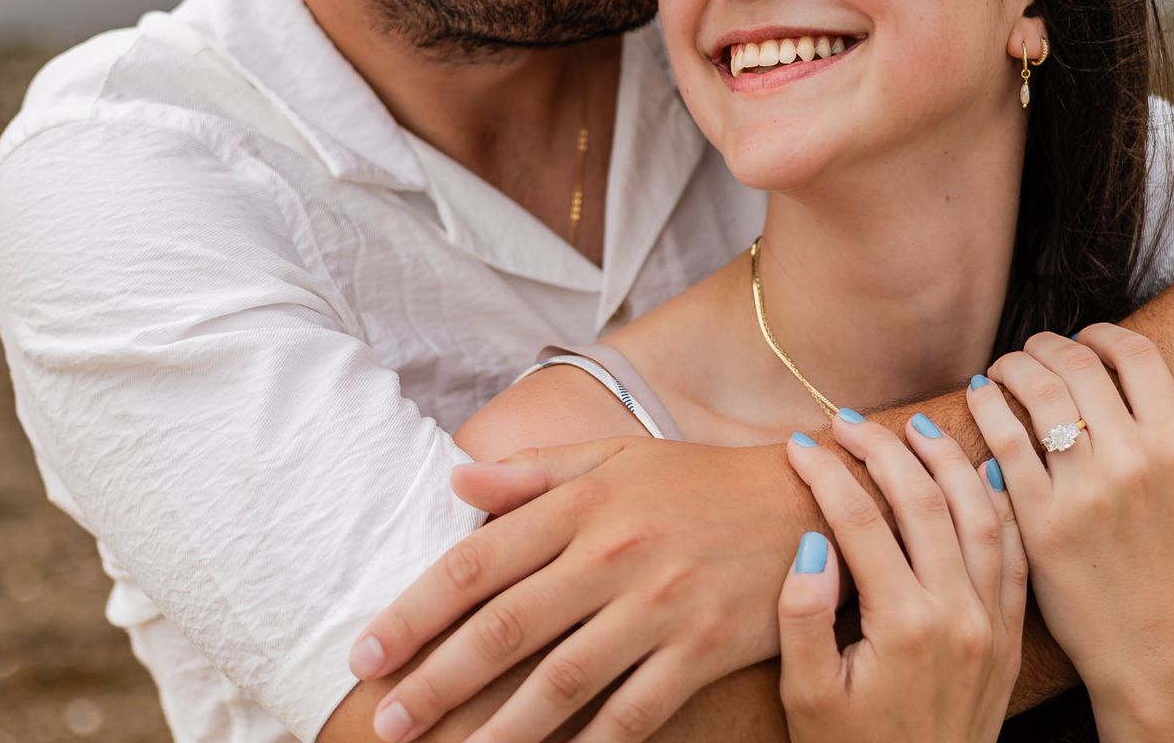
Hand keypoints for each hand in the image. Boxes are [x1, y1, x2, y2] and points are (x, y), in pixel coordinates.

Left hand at [347, 436, 808, 742]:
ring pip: (560, 682)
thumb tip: (456, 480)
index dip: (415, 610)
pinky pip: (633, 713)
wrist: (807, 505)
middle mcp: (614, 555)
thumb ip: (534, 473)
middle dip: (435, 681)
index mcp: (584, 505)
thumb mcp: (616, 458)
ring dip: (497, 729)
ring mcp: (659, 607)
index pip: (478, 561)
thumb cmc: (698, 482)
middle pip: (506, 629)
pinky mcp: (701, 651)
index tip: (366, 651)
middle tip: (385, 722)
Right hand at [777, 412, 1025, 742]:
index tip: (798, 442)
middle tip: (847, 420)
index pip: (859, 521)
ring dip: (947, 459)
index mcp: (904, 625)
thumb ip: (803, 617)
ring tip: (913, 424)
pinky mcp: (1010, 634)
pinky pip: (1014, 551)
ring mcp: (992, 622)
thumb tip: (811, 543)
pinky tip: (982, 469)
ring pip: (979, 513)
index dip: (826, 473)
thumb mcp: (808, 696)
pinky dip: (999, 502)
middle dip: (883, 449)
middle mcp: (958, 614)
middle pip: (924, 501)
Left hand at [968, 325, 1173, 712]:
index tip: (1086, 337)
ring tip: (1006, 367)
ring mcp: (1082, 489)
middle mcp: (1130, 460)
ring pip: (1035, 393)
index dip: (1105, 332)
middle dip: (1050, 343)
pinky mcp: (1039, 518)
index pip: (1135, 354)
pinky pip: (1003, 442)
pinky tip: (982, 399)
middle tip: (1036, 347)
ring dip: (1014, 366)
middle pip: (1077, 364)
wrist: (1154, 646)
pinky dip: (987, 409)